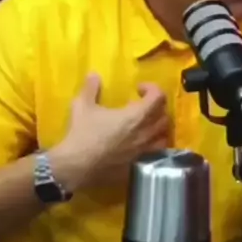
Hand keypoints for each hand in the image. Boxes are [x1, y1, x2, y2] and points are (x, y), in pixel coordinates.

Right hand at [51, 74, 169, 190]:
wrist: (77, 167)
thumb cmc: (82, 134)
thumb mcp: (82, 106)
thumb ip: (90, 88)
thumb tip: (93, 74)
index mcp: (136, 116)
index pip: (158, 97)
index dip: (152, 88)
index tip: (138, 88)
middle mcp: (146, 133)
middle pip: (164, 116)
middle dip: (156, 107)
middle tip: (141, 105)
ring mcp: (145, 151)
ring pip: (163, 136)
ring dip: (157, 127)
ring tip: (144, 125)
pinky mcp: (139, 165)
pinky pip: (155, 153)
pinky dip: (152, 145)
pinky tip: (139, 144)